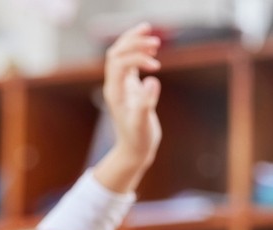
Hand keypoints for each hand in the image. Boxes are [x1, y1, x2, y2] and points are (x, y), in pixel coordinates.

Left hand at [103, 23, 162, 167]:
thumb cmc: (139, 140)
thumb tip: (152, 80)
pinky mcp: (130, 87)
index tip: (157, 66)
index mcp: (114, 91)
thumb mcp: (143, 124)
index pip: (119, 62)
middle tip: (155, 41)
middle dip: (133, 43)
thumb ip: (146, 103)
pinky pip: (130, 63)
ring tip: (152, 36)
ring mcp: (121, 85)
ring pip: (121, 55)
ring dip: (134, 43)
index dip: (137, 57)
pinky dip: (139, 53)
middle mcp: (115, 85)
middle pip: (116, 53)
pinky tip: (153, 52)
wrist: (135, 150)